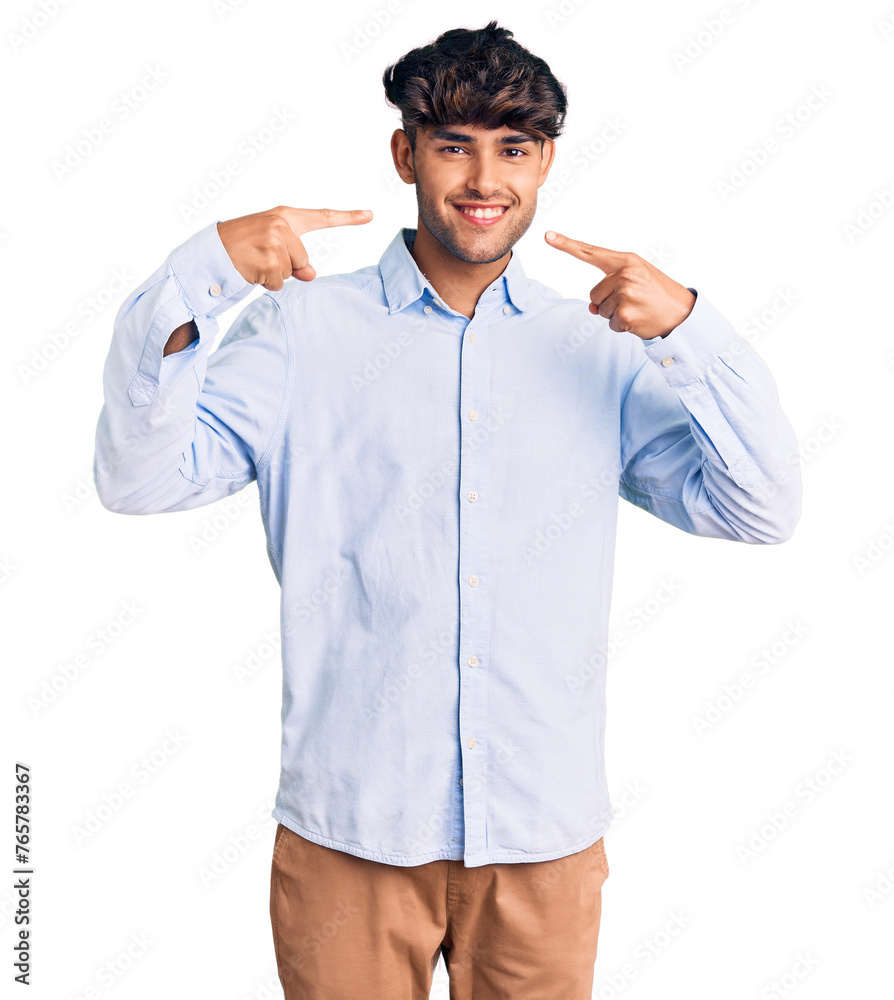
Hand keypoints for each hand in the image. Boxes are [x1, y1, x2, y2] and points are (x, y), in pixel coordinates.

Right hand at [217, 205, 372, 290]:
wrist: (210, 250)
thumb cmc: (243, 247)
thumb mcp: (272, 247)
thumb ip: (297, 259)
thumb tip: (311, 275)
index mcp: (285, 216)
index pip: (322, 217)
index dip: (348, 218)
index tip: (370, 215)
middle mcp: (281, 224)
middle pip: (304, 260)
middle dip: (286, 266)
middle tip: (260, 257)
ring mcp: (275, 241)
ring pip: (291, 273)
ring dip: (274, 275)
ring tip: (253, 261)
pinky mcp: (268, 259)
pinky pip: (279, 283)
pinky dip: (265, 283)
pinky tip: (250, 270)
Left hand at [544, 231, 695, 338]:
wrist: (683, 313)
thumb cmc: (658, 295)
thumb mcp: (637, 281)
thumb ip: (611, 286)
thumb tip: (592, 308)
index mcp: (626, 260)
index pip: (591, 252)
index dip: (567, 245)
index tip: (548, 237)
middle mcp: (624, 274)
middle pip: (594, 294)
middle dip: (608, 302)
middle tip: (633, 302)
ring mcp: (625, 293)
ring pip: (601, 310)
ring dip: (616, 315)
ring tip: (638, 309)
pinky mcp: (625, 314)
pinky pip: (610, 324)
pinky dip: (621, 327)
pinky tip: (638, 320)